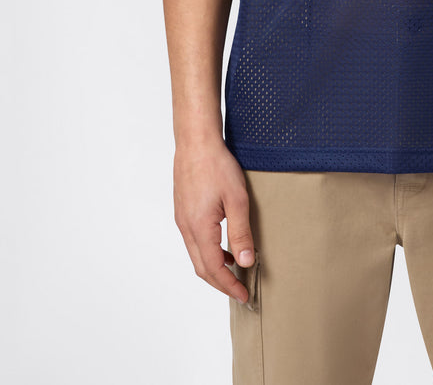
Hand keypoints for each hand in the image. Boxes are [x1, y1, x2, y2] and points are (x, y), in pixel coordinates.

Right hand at [173, 136, 254, 302]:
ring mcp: (182, 219)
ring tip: (234, 270)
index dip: (228, 285)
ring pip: (196, 254)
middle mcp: (186, 227)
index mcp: (199, 228)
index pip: (213, 269)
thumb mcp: (237, 200)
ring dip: (214, 267)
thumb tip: (245, 262)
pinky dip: (208, 251)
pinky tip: (223, 245)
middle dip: (220, 283)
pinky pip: (194, 240)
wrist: (195, 141)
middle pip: (201, 267)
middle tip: (239, 291)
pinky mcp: (183, 210)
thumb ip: (241, 233)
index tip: (244, 295)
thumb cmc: (216, 165)